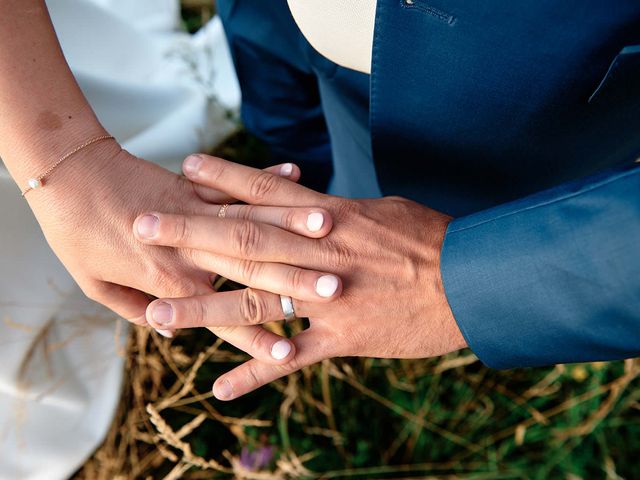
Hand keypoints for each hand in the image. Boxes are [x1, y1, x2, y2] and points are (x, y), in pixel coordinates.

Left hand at [25, 139, 310, 363]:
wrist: (65, 173)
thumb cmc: (75, 233)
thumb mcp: (96, 282)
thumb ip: (134, 306)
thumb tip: (162, 325)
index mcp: (172, 280)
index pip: (225, 316)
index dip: (257, 338)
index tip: (287, 350)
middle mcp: (197, 250)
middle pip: (253, 270)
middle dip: (297, 281)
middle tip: (336, 290)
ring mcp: (203, 214)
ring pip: (257, 225)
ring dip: (294, 230)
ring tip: (328, 233)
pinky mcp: (200, 186)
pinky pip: (238, 182)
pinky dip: (266, 179)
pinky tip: (295, 172)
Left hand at [137, 154, 467, 399]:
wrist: (473, 280)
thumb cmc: (432, 239)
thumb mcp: (384, 212)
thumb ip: (341, 212)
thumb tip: (313, 205)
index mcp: (331, 218)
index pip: (268, 192)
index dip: (225, 177)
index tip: (186, 167)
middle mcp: (318, 254)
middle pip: (244, 240)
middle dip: (191, 232)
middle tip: (143, 226)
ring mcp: (326, 297)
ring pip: (254, 302)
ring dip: (204, 309)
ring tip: (157, 317)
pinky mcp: (342, 336)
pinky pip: (291, 358)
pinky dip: (256, 373)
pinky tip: (220, 388)